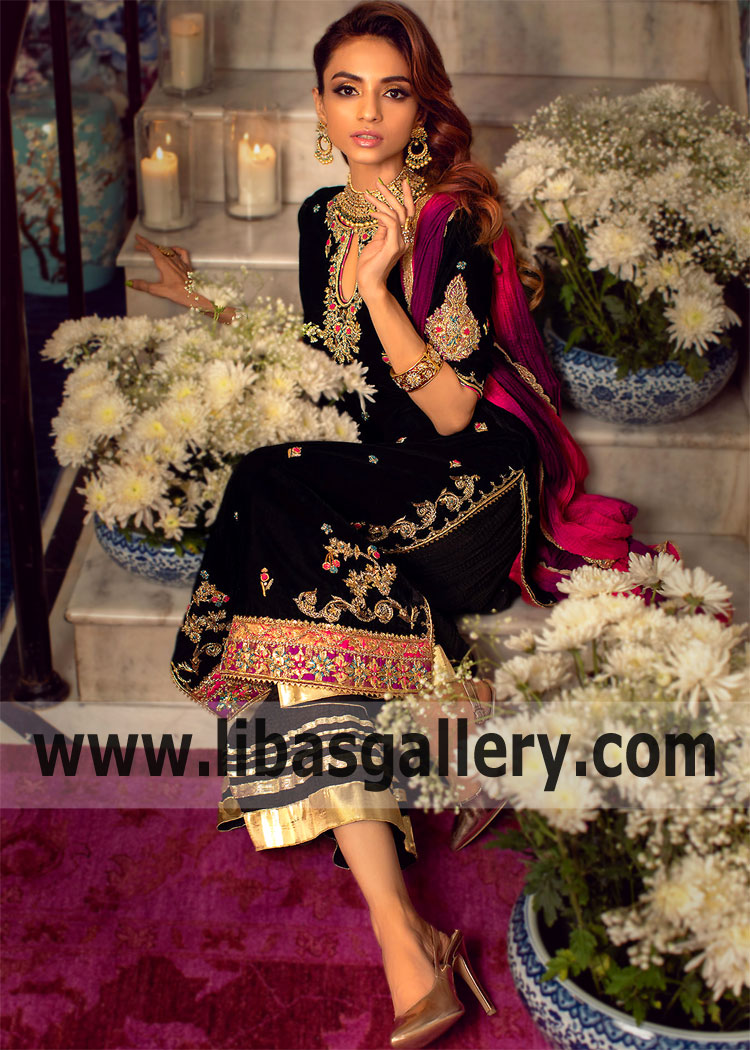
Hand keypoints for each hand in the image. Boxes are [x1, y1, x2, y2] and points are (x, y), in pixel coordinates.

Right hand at [129, 233, 193, 305]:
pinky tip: (172, 250)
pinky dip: (175, 249)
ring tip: (152, 250)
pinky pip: (182, 253)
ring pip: (168, 250)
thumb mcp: (158, 290)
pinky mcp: (188, 266)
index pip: (152, 248)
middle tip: (139, 247)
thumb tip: (130, 282)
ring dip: (159, 248)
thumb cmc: (179, 293)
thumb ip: (143, 286)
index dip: (144, 242)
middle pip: (158, 249)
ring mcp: (181, 262)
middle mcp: (172, 260)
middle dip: (148, 246)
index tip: (137, 236)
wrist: (196, 296)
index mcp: (164, 263)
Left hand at [356, 178, 415, 303]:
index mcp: (401, 237)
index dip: (407, 196)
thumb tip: (382, 215)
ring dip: (381, 202)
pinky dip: (381, 215)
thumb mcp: (377, 241)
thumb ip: (382, 229)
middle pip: (404, 210)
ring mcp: (400, 244)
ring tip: (367, 195)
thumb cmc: (370, 264)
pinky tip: (371, 213)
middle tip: (379, 182)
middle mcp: (404, 239)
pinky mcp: (393, 247)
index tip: (402, 181)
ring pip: (397, 215)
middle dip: (392, 194)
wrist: (369, 283)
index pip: (408, 213)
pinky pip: (391, 224)